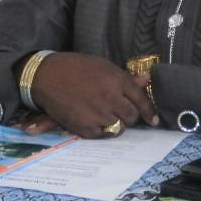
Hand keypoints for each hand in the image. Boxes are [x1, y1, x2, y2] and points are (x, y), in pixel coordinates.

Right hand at [29, 52, 158, 137]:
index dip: (149, 111)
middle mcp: (110, 98)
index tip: (154, 120)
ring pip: (119, 127)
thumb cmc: (76, 67)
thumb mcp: (103, 66)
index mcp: (117, 80)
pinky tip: (96, 121)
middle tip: (123, 114)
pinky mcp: (85, 126)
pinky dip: (102, 130)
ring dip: (116, 124)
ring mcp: (98, 113)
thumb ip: (125, 78)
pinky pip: (103, 134)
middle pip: (132, 116)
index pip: (141, 99)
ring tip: (107, 116)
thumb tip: (146, 79)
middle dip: (131, 117)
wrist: (47, 76)